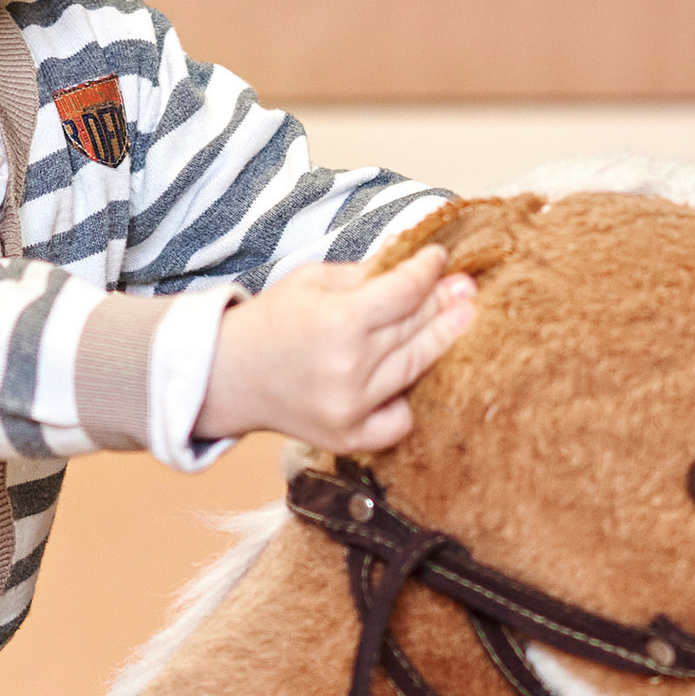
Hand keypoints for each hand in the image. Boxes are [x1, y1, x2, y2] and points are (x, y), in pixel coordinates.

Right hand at [195, 250, 474, 457]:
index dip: (427, 271)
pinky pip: (399, 420)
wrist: (227, 377)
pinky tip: (405, 381)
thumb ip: (365, 274)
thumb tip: (415, 264)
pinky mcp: (349, 437)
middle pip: (416, 328)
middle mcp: (350, 366)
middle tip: (467, 287)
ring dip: (442, 340)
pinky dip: (406, 401)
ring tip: (463, 318)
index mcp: (338, 320)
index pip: (405, 291)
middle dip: (445, 302)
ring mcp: (352, 407)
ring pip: (416, 368)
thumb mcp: (311, 281)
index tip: (439, 258)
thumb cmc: (269, 323)